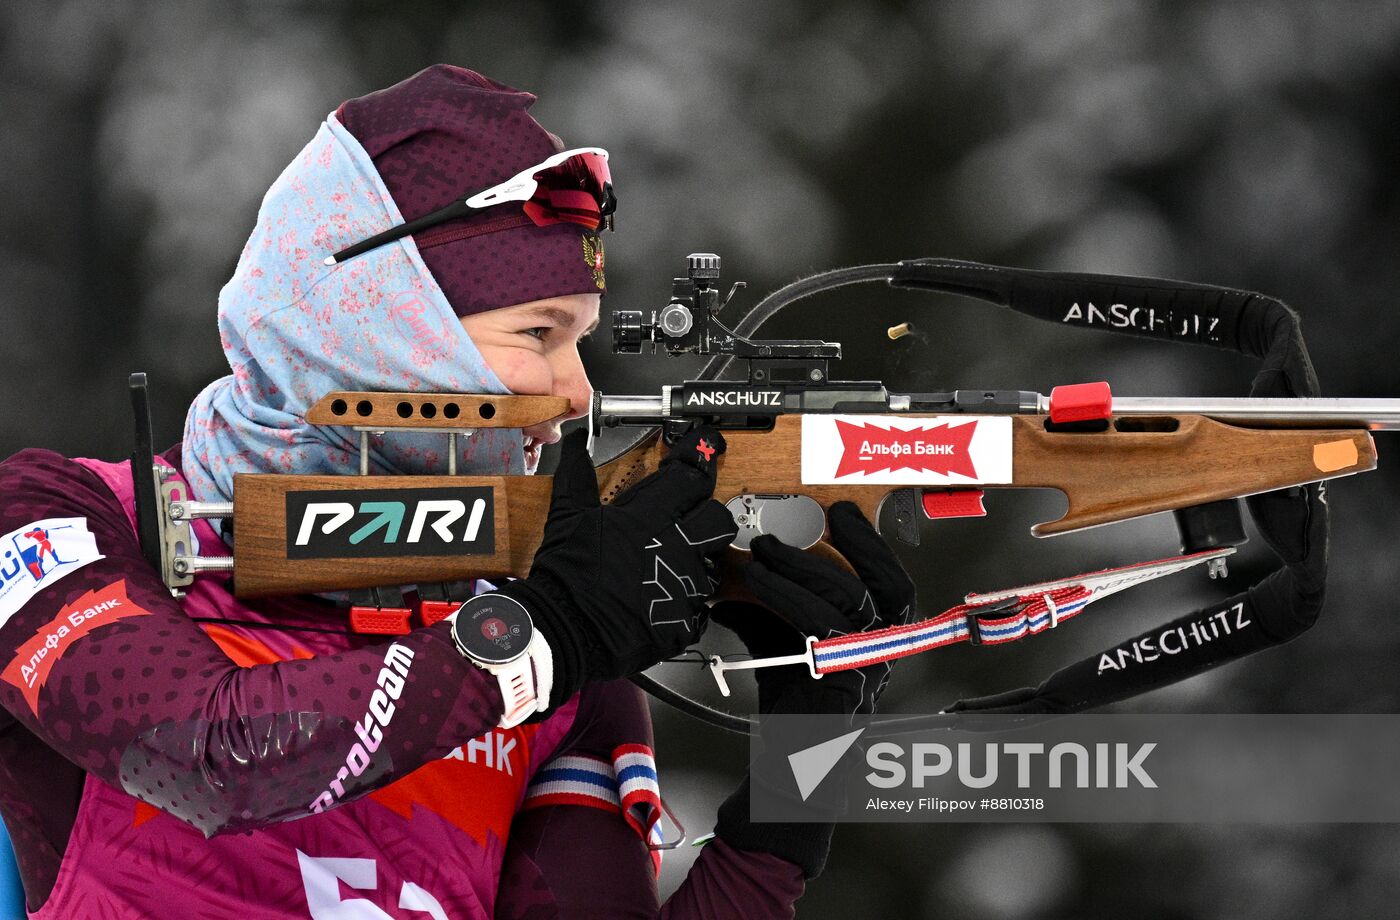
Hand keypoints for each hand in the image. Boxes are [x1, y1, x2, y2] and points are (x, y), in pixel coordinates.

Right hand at [497, 426, 737, 708]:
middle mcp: (673, 549)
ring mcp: (683, 587)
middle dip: (708, 519)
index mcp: (646, 518)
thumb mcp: (567, 518)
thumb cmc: (564, 577)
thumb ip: (577, 476)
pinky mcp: (685, 622)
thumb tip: (576, 441)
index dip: (700, 463)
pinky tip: (663, 603)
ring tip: (669, 570)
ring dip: (697, 565)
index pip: (692, 479)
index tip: (704, 454)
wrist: (562, 632)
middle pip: (718, 520)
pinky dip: (687, 606)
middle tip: (689, 525)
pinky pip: (701, 608)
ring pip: (714, 566)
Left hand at [714, 500, 915, 715]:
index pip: (893, 582)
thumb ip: (766, 608)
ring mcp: (867, 664)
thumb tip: (730, 578)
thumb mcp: (782, 640)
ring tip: (762, 551)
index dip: (873, 545)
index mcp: (879, 634)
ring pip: (848, 598)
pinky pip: (818, 624)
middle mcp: (884, 648)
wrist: (790, 755)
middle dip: (851, 545)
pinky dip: (783, 595)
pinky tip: (756, 582)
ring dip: (800, 566)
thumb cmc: (794, 697)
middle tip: (808, 523)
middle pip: (885, 585)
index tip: (843, 513)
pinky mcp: (843, 678)